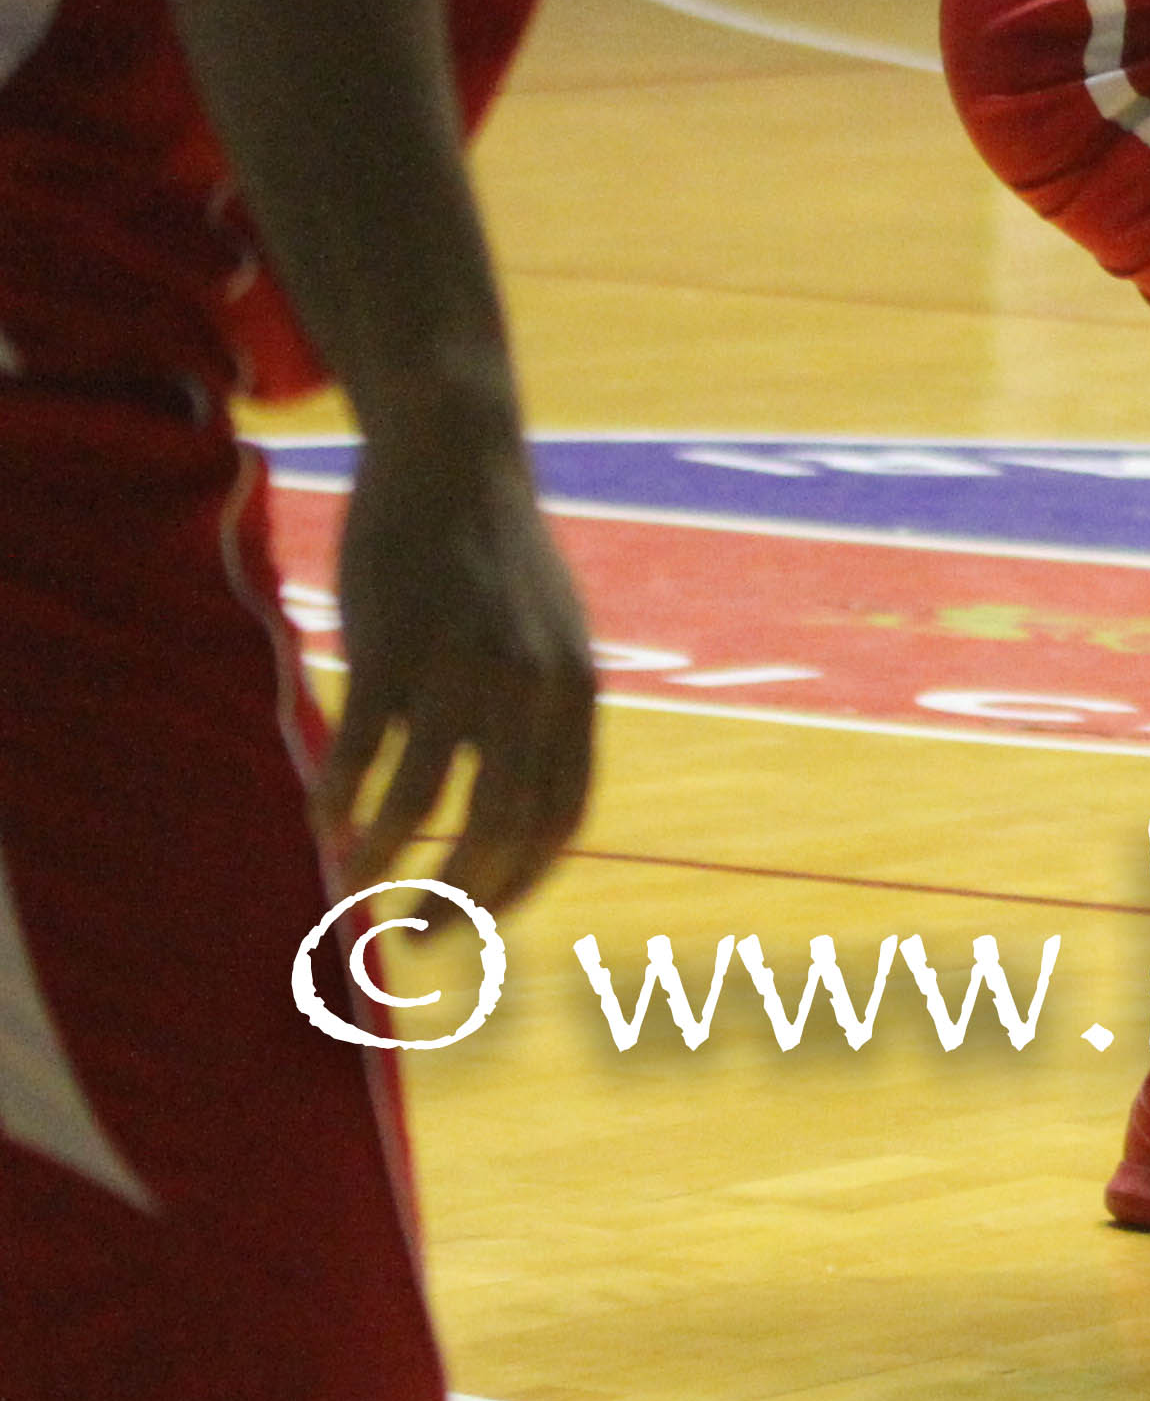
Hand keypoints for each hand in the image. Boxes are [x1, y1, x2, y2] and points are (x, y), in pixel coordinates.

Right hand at [315, 414, 598, 912]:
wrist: (456, 457)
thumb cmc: (497, 556)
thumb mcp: (549, 634)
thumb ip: (543, 711)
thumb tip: (521, 800)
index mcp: (576, 693)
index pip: (561, 819)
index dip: (520, 880)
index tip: (479, 918)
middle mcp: (530, 689)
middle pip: (498, 827)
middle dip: (456, 899)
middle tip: (415, 943)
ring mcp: (462, 667)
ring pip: (424, 800)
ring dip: (385, 860)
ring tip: (352, 892)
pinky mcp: (395, 645)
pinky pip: (366, 746)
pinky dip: (343, 797)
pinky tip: (323, 822)